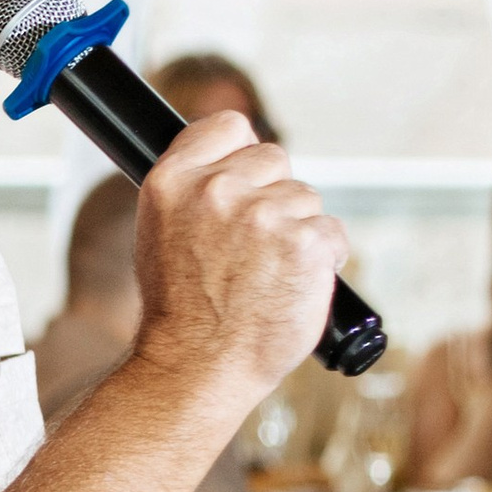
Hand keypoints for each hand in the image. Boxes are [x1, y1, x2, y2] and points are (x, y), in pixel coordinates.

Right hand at [133, 115, 348, 407]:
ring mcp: (262, 214)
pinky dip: (322, 260)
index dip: (241, 154)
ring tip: (267, 274)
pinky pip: (332, 233)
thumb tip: (234, 162)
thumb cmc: (181, 309)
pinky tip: (291, 285)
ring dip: (297, 231)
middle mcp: (215, 190)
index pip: (228, 126)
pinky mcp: (305, 242)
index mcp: (171, 181)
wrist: (199, 365)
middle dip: (273, 196)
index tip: (243, 182)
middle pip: (275, 159)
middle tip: (252, 247)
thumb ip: (194, 189)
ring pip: (306, 198)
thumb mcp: (159, 232)